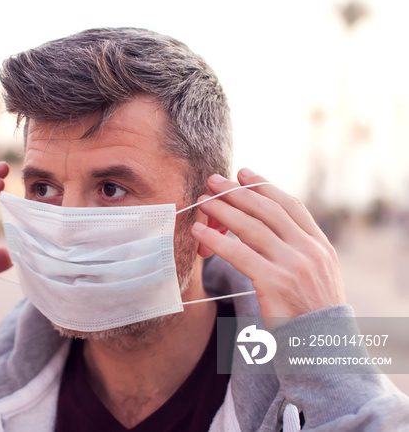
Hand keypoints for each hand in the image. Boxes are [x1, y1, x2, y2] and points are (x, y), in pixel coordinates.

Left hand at [191, 168, 345, 321]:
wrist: (324, 352)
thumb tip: (269, 231)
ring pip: (252, 228)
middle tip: (214, 180)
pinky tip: (199, 232)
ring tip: (202, 200)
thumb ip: (299, 253)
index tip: (244, 173)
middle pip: (268, 211)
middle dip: (238, 192)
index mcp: (321, 247)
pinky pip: (240, 254)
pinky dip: (217, 240)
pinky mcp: (275, 283)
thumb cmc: (312, 318)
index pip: (292, 206)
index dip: (266, 186)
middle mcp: (310, 251)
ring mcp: (294, 266)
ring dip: (224, 210)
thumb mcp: (317, 279)